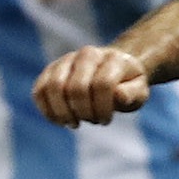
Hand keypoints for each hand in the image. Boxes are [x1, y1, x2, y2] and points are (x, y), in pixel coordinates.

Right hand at [32, 45, 150, 125]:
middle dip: (83, 112)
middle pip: (77, 87)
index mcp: (113, 58)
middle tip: (92, 121)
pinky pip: (39, 90)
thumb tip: (119, 96)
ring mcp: (66, 60)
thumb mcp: (139, 91)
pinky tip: (59, 121)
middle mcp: (87, 54)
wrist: (112, 68)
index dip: (102, 108)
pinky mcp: (50, 70)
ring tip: (74, 123)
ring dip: (62, 112)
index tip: (105, 121)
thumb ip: (132, 94)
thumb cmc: (127, 85)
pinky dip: (46, 110)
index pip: (103, 85)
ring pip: (54, 87)